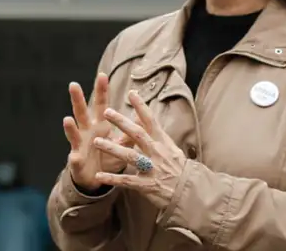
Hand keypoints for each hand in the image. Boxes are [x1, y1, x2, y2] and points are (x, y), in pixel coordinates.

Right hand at [62, 73, 132, 190]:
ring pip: (73, 133)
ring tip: (67, 119)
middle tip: (74, 85)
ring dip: (70, 127)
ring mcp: (79, 145)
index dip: (102, 90)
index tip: (102, 74)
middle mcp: (86, 131)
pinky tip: (74, 156)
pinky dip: (74, 158)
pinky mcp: (76, 161)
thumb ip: (130, 131)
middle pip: (81, 112)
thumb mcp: (121, 143)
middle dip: (77, 99)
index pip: (101, 105)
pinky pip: (75, 159)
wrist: (95, 178)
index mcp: (99, 125)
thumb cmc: (108, 157)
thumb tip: (143, 116)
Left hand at [91, 90, 187, 209]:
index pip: (151, 120)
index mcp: (162, 142)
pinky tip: (98, 176)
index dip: (141, 106)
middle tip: (107, 112)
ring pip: (129, 156)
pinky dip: (112, 179)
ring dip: (112, 148)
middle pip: (137, 134)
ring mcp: (151, 168)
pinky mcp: (146, 185)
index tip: (131, 92)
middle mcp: (156, 152)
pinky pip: (126, 181)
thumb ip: (155, 134)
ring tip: (96, 142)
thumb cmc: (178, 168)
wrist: (189, 192)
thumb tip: (143, 117)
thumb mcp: (170, 148)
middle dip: (122, 122)